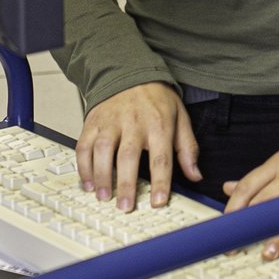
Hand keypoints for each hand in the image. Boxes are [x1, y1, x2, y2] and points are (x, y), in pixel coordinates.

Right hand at [75, 82, 200, 211]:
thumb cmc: (156, 99)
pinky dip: (83, 166)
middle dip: (126, 183)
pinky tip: (88, 183)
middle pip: (128, 155)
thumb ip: (187, 148)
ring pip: (103, 149)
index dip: (160, 181)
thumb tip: (195, 175)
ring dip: (101, 176)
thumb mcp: (180, 117)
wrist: (131, 71)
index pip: (161, 156)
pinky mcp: (94, 121)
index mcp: (159, 123)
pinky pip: (84, 145)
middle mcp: (133, 122)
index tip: (158, 202)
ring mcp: (111, 121)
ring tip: (104, 197)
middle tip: (125, 206)